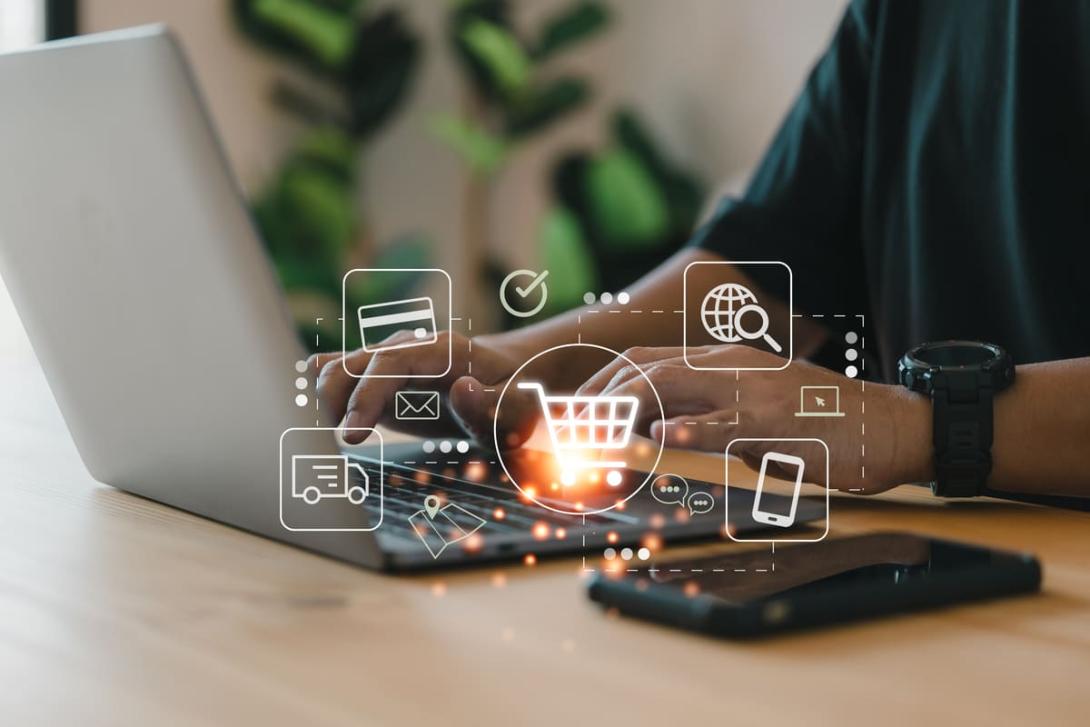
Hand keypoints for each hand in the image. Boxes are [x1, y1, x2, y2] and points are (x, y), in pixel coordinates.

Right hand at [308, 331, 539, 445]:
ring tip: (333, 436)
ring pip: (338, 366)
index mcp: (442, 351)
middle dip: (335, 399)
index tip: (350, 435)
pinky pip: (337, 372)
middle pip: (353, 361)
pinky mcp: (377, 376)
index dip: (364, 396)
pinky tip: (319, 419)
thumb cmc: (512, 396)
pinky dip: (322, 393)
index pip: (389, 363)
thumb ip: (494, 403)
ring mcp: (389, 359)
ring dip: (325, 399)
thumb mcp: (517, 407)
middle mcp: (409, 347)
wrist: (506, 379)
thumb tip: (462, 390)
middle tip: (341, 443)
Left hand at [577, 345, 932, 492]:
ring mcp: (750, 390)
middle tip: (562, 431)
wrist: (888, 423)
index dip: (597, 384)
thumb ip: (707, 413)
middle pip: (641, 369)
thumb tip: (655, 434)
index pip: (641, 361)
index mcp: (721, 361)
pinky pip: (721, 423)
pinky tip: (659, 438)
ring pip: (668, 386)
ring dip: (620, 411)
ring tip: (588, 436)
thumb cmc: (817, 422)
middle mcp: (728, 366)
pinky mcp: (774, 421)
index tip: (568, 413)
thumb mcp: (754, 408)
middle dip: (594, 398)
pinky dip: (685, 429)